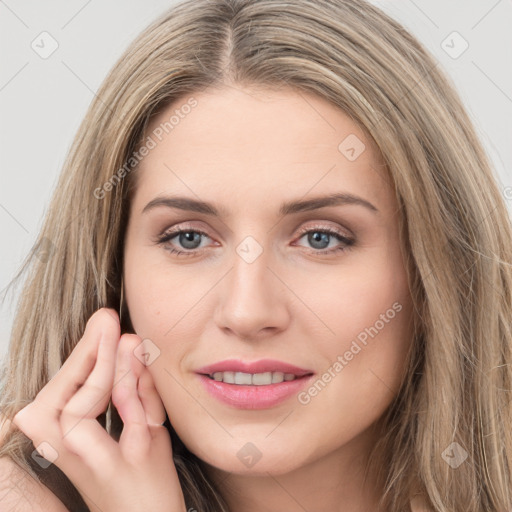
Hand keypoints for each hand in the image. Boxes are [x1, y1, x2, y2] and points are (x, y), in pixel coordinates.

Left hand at [12, 307, 186, 511]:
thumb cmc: (150, 491)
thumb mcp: (151, 437)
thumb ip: (138, 390)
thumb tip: (131, 346)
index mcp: (78, 449)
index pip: (88, 390)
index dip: (104, 356)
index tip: (114, 325)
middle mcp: (58, 446)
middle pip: (64, 385)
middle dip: (88, 350)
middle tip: (105, 318)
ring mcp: (56, 443)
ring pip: (62, 390)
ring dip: (84, 361)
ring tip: (103, 331)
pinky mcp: (62, 440)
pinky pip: (67, 399)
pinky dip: (85, 376)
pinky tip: (99, 358)